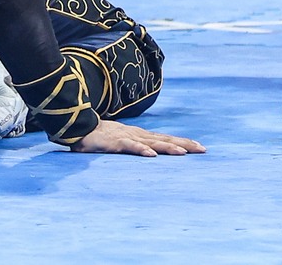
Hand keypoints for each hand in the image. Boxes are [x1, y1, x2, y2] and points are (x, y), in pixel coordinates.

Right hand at [67, 119, 204, 155]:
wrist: (78, 125)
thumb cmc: (99, 135)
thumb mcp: (120, 140)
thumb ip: (132, 146)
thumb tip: (147, 153)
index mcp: (140, 135)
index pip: (165, 138)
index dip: (182, 142)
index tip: (199, 147)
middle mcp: (138, 134)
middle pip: (165, 139)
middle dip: (184, 144)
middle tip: (203, 150)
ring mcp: (127, 137)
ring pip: (152, 143)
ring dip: (168, 147)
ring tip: (184, 153)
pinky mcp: (115, 142)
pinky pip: (130, 147)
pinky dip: (142, 150)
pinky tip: (151, 156)